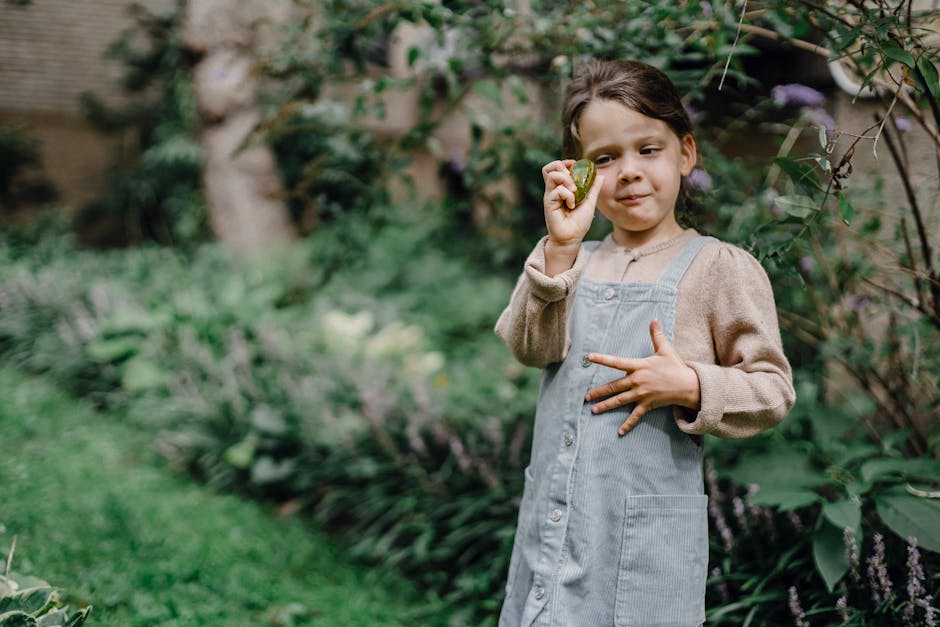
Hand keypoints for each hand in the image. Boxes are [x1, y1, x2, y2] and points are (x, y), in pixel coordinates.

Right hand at [541, 159, 602, 246]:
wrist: (572, 238)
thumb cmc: (578, 222)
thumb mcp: (590, 201)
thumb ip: (593, 188)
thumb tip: (601, 175)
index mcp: (561, 188)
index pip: (556, 168)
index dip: (564, 163)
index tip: (574, 166)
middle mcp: (553, 190)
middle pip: (550, 168)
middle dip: (563, 168)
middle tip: (573, 179)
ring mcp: (550, 196)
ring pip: (552, 175)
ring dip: (567, 180)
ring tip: (574, 192)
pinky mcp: (549, 203)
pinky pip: (558, 190)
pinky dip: (568, 195)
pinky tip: (571, 205)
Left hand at [584, 319, 700, 435]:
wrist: (689, 385)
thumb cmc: (676, 366)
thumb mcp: (665, 349)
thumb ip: (656, 334)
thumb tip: (653, 318)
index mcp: (639, 366)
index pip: (617, 362)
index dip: (602, 359)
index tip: (589, 357)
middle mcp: (638, 380)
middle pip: (614, 386)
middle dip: (599, 391)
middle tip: (586, 396)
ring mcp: (642, 394)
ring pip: (620, 401)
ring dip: (606, 405)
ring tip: (593, 409)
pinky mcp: (648, 404)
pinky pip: (636, 416)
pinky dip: (628, 424)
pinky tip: (619, 432)